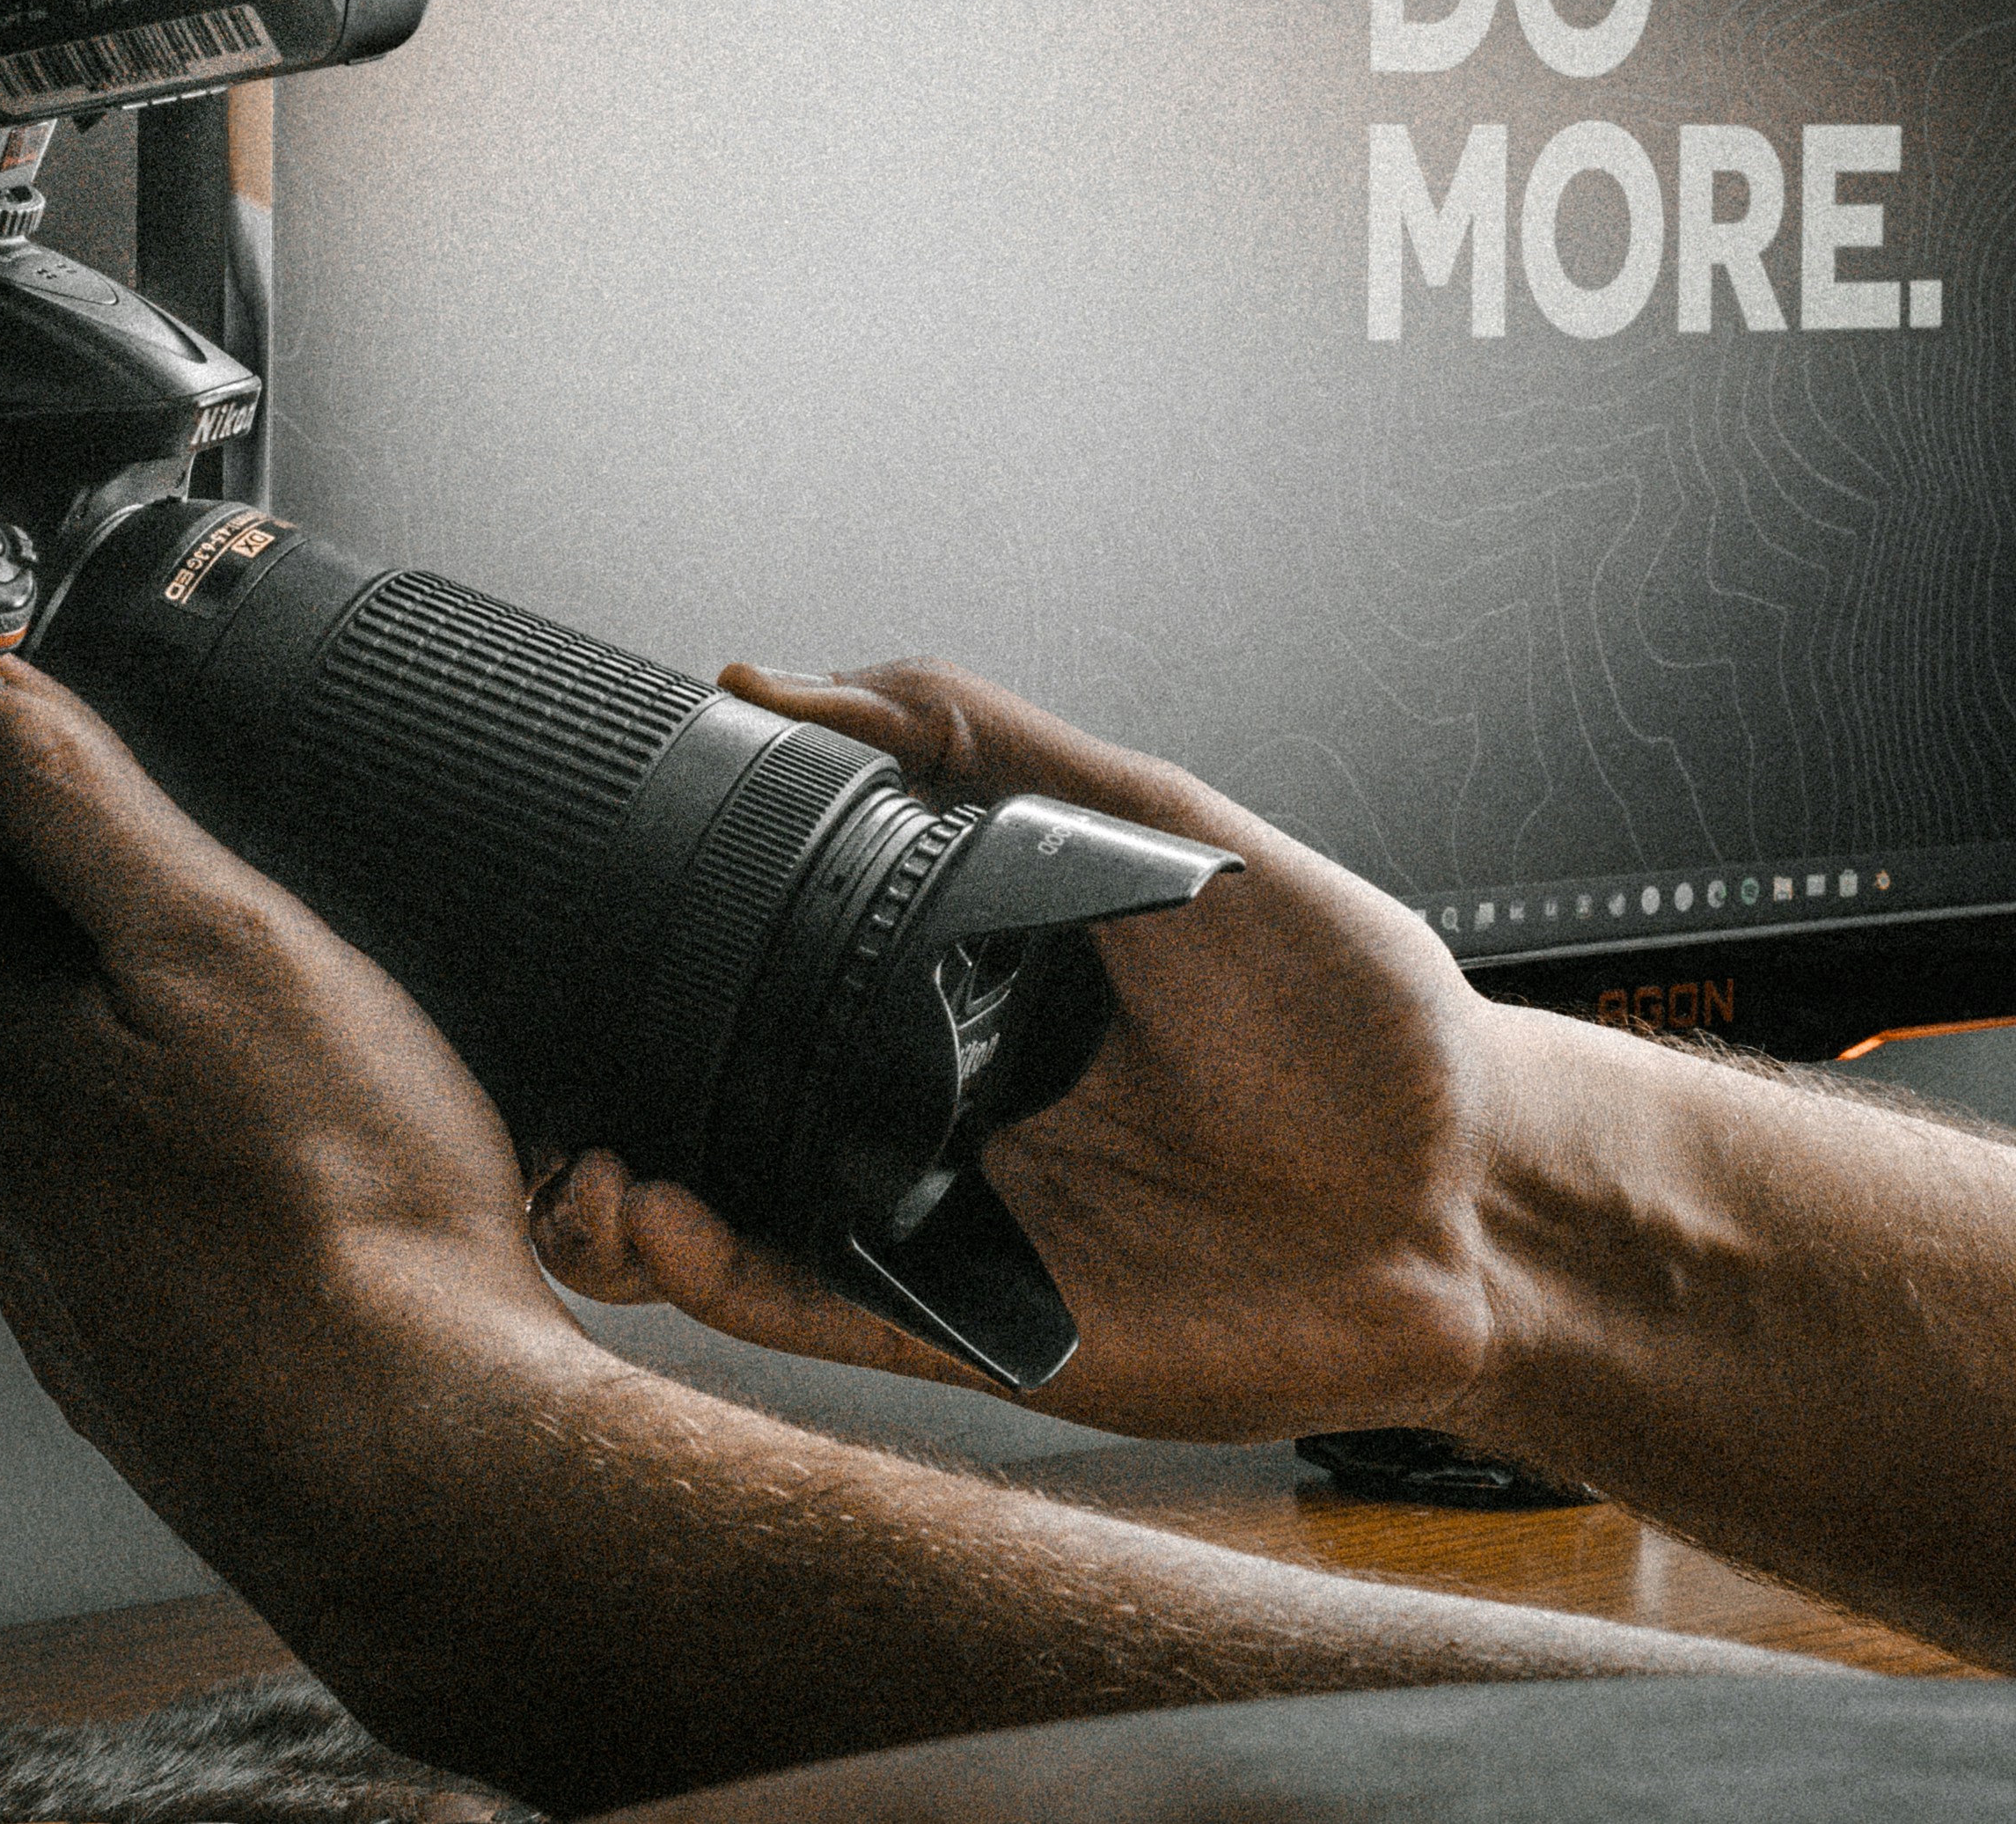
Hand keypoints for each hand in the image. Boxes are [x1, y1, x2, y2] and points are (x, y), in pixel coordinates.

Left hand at [0, 656, 608, 1500]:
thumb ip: (87, 809)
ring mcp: (70, 1287)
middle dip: (142, 969)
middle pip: (48, 1008)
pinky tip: (321, 1212)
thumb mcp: (225, 938)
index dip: (76, 823)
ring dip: (191, 1094)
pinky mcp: (144, 1369)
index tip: (168, 825)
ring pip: (116, 1131)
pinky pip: (172, 1244)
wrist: (423, 1462)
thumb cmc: (347, 1214)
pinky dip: (232, 1208)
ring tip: (319, 1095)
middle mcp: (7, 1175)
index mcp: (5, 1051)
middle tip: (283, 967)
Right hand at [531, 660, 1528, 1447]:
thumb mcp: (1173, 825)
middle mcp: (937, 1117)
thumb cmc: (1360, 1018)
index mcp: (965, 997)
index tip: (577, 930)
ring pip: (748, 1235)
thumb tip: (794, 678)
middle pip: (729, 1124)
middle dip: (610, 1119)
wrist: (1481, 1192)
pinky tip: (674, 1235)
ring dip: (640, 1216)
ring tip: (587, 1174)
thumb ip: (995, 746)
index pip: (769, 987)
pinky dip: (733, 1288)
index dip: (662, 977)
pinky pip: (826, 1319)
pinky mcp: (985, 1336)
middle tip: (534, 1088)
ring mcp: (953, 1230)